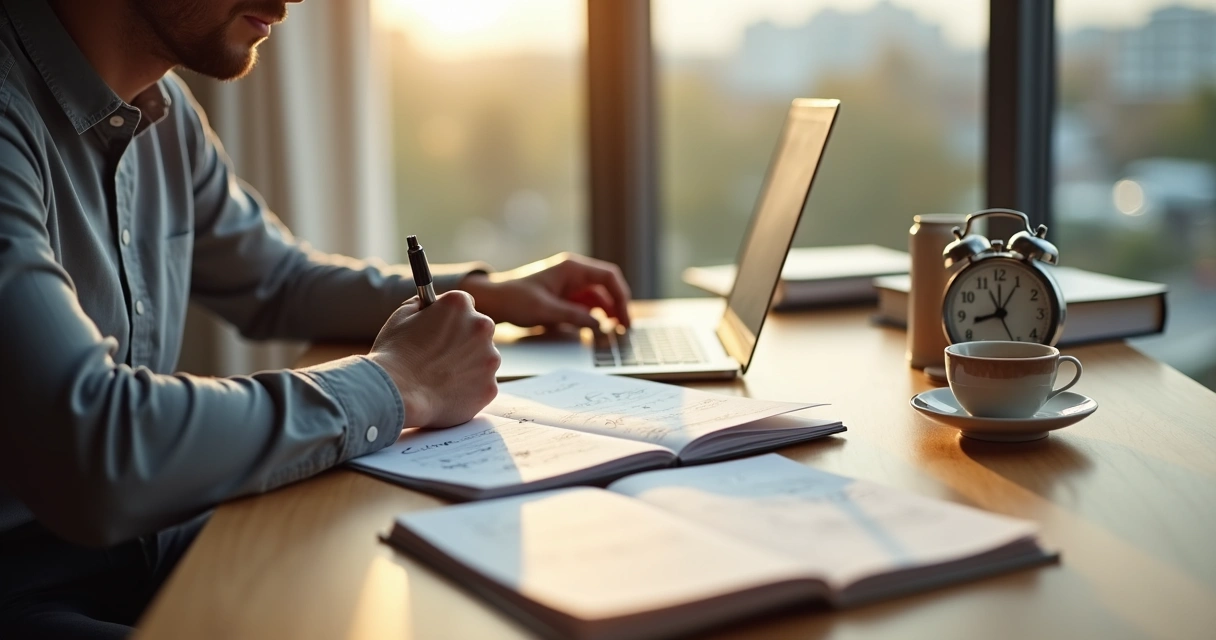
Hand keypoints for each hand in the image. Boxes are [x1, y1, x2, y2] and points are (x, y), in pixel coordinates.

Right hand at [367, 292, 499, 428]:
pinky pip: (483, 384)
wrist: (397, 394)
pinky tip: (448, 391)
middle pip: (478, 331)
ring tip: (441, 376)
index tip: (441, 330)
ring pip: (484, 358)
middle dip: (463, 340)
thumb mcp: (402, 315)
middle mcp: (481, 326)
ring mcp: (490, 358)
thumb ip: (424, 305)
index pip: (465, 305)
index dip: (451, 318)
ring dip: (469, 364)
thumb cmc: (394, 354)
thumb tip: (431, 304)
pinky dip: (470, 388)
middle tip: (440, 356)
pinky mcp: (490, 386)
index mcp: (459, 304)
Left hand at [459, 252, 631, 328]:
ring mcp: (569, 285)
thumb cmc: (515, 300)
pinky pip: (586, 306)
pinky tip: (596, 330)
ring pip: (598, 298)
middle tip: (624, 329)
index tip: (624, 318)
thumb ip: (574, 317)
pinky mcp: (564, 297)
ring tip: (613, 332)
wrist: (493, 301)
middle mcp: (574, 274)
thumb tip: (600, 326)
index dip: (621, 296)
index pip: (608, 277)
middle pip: (607, 288)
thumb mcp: (545, 310)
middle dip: (618, 307)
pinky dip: (594, 317)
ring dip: (607, 314)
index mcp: (571, 268)